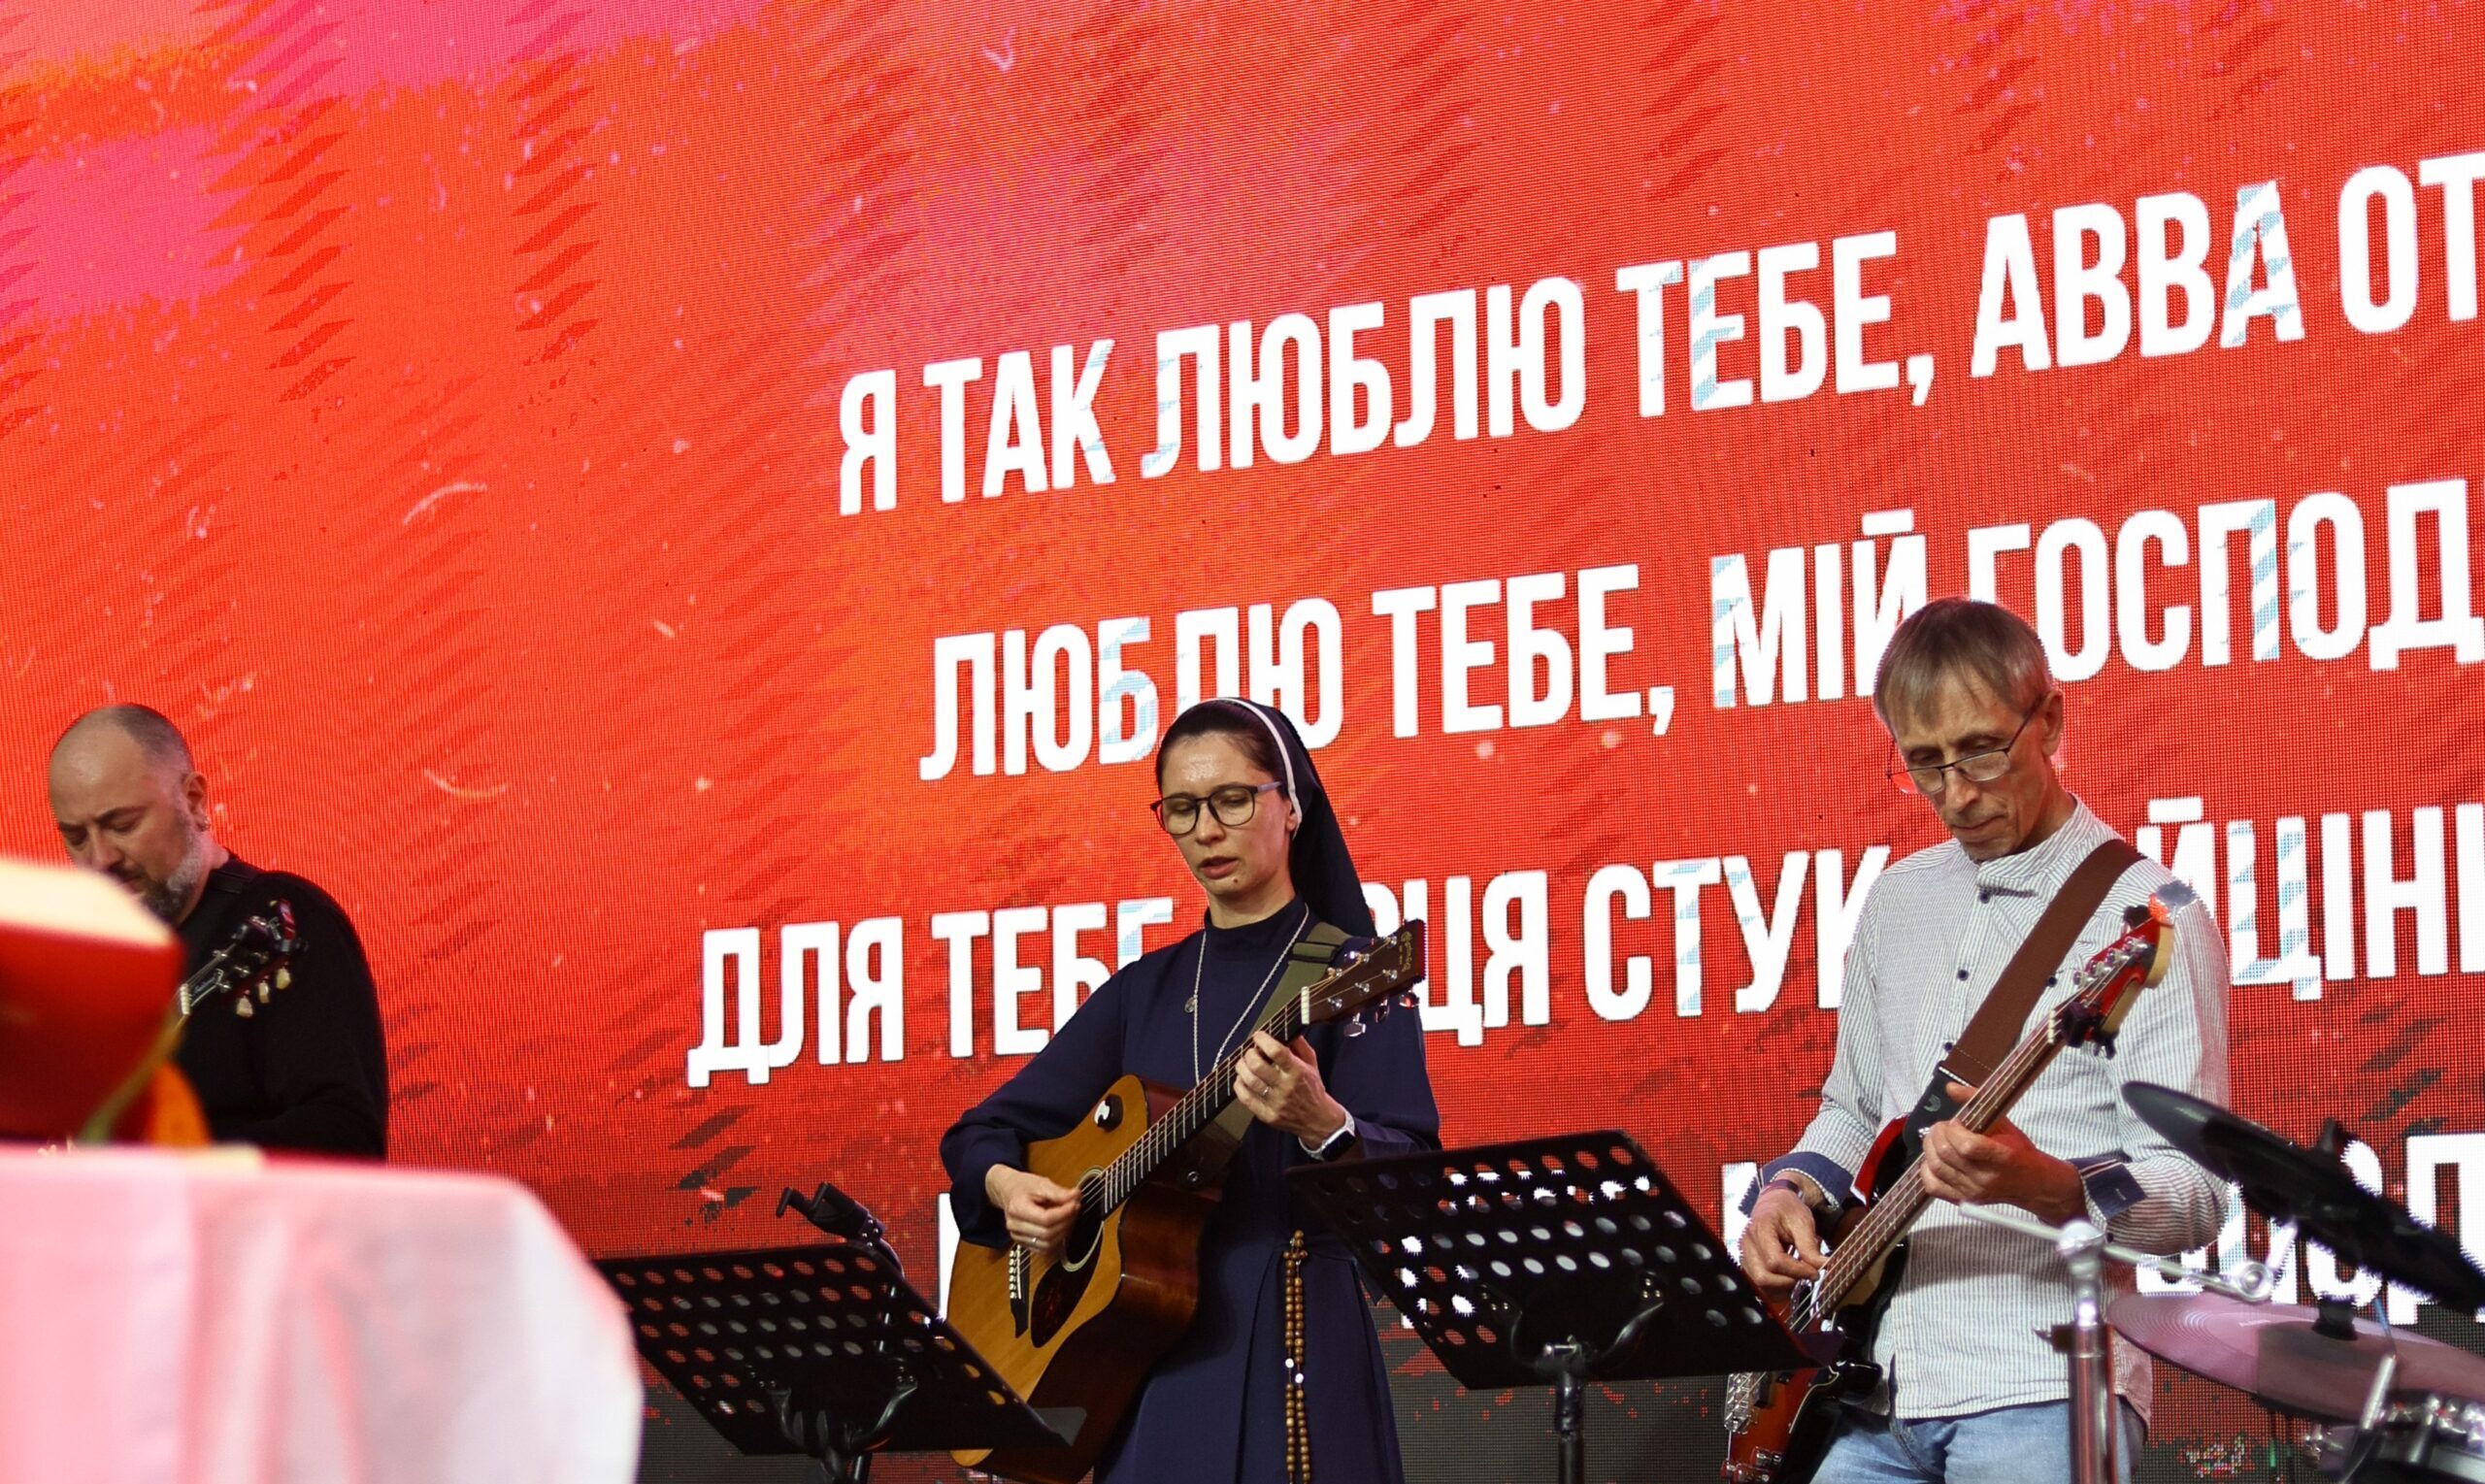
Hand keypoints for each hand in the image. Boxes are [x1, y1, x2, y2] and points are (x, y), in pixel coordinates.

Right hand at [985, 1166, 1080, 1256]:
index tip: (1075, 1204)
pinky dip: (1056, 1240)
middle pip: (1047, 1233)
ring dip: (1063, 1232)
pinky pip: (1043, 1249)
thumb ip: (1058, 1192)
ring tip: (1070, 1217)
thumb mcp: (1040, 1183)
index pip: (1045, 1219)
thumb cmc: (1023, 1186)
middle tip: (1075, 1209)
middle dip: (1066, 1222)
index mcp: (1017, 1209)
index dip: (1064, 1213)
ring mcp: (1018, 1237)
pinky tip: (1061, 1227)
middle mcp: (1014, 1226)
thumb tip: (1076, 1196)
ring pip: (1047, 1245)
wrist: (1008, 1192)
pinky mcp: (1023, 1243)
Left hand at [1234, 1031, 1347, 1144]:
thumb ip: (1300, 1046)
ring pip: (1249, 1081)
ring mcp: (1275, 1103)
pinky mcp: (1267, 1115)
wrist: (1317, 1119)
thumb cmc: (1313, 1089)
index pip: (1276, 1052)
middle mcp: (1286, 1087)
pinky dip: (1239, 1086)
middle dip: (1249, 1054)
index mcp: (1298, 1071)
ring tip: (1244, 1064)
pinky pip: (1246, 1098)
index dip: (1263, 1040)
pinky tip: (1242, 1080)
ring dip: (1241, 1068)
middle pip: (1258, 1066)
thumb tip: (1287, 1030)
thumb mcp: (1312, 1063)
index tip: (1258, 1036)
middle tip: (1250, 1052)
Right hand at [1739, 1184, 1825, 1299]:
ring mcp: (1745, 1254)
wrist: (1774, 1202)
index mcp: (1760, 1229)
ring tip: (1798, 1274)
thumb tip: (1822, 1266)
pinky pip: (1759, 1284)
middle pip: (1763, 1277)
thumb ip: (1810, 1246)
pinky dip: (1776, 1286)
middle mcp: (1747, 1244)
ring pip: (1760, 1284)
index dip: (1797, 1271)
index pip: (1775, 1261)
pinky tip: (1789, 1276)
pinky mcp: (1748, 1262)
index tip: (1815, 1272)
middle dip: (1789, 1281)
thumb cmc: (1787, 1209)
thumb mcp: (1803, 1222)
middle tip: (1807, 1273)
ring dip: (1782, 1286)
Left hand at [1917, 1082, 2083, 1222]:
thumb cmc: (2018, 1152)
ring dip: (1929, 1147)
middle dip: (1937, 1133)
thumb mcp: (2004, 1123)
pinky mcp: (1963, 1200)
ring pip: (1936, 1168)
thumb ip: (1976, 1102)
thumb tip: (1950, 1088)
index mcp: (2001, 1157)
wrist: (2031, 1183)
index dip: (1954, 1130)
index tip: (1956, 1122)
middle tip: (1943, 1127)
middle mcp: (1986, 1178)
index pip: (1967, 1146)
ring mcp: (1973, 1191)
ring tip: (1938, 1138)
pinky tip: (1934, 1158)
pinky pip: (1933, 1186)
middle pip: (1946, 1154)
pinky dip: (1926, 1170)